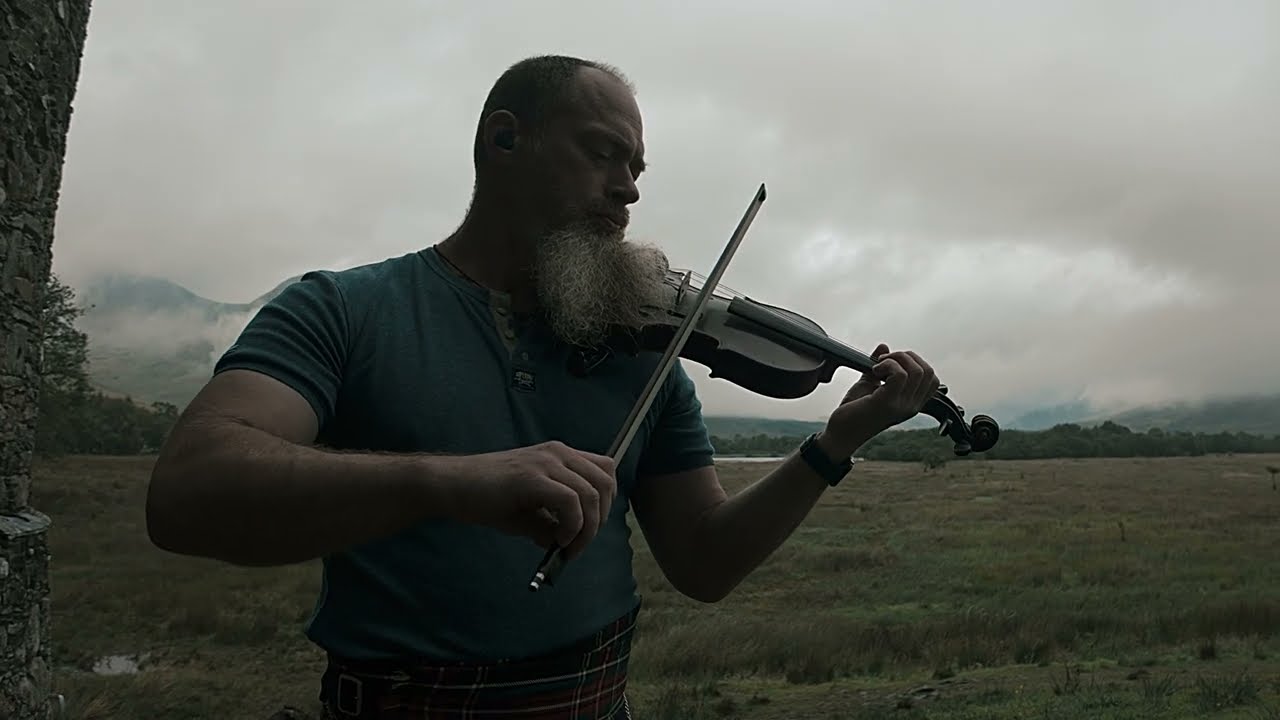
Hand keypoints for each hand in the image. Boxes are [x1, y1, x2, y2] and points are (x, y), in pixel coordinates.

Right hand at [446, 441, 616, 559]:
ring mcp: (546, 462)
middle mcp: (558, 453)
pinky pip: (571, 501)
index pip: (605, 471)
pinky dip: (572, 526)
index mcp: (560, 455)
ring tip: (566, 547)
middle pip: (606, 483)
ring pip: (592, 493)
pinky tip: (556, 540)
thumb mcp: (528, 510)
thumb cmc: (485, 496)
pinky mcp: (532, 477)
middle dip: (600, 520)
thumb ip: (551, 522)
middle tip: (578, 544)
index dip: (606, 503)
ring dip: (587, 528)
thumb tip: (565, 543)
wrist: (452, 485)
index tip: (588, 528)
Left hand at [821, 343, 939, 456]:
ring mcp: (901, 405)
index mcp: (911, 402)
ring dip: (896, 359)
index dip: (915, 363)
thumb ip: (880, 366)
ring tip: (878, 366)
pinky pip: (900, 375)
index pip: (933, 379)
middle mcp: (911, 406)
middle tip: (884, 361)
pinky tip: (874, 371)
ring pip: (917, 370)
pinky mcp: (886, 403)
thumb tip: (884, 346)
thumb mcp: (870, 384)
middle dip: (906, 356)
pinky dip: (887, 365)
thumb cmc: (854, 411)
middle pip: (928, 371)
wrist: (840, 434)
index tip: (894, 363)